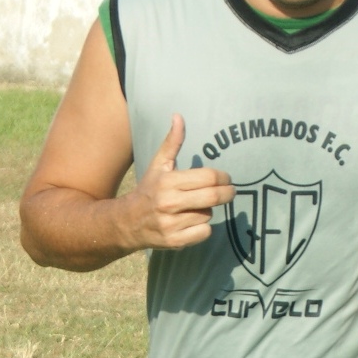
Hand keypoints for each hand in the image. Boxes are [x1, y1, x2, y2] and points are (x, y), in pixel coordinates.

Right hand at [120, 116, 232, 249]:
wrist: (127, 222)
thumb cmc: (149, 190)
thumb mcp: (158, 165)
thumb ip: (172, 143)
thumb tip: (178, 116)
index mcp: (167, 182)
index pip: (209, 177)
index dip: (223, 177)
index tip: (226, 178)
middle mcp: (169, 203)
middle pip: (214, 197)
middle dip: (227, 193)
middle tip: (230, 192)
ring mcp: (172, 224)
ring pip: (208, 214)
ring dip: (207, 210)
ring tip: (194, 207)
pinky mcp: (176, 241)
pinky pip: (205, 232)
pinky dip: (203, 228)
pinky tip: (191, 222)